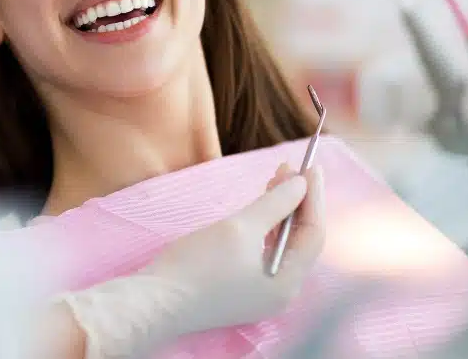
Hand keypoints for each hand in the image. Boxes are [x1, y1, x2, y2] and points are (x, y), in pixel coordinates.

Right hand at [57, 164, 325, 357]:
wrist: (154, 302)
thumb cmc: (197, 265)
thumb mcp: (240, 227)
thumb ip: (275, 203)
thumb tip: (301, 183)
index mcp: (287, 284)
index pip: (313, 234)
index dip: (312, 197)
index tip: (310, 166)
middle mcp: (280, 293)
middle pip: (300, 240)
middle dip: (296, 202)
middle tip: (290, 168)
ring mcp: (260, 294)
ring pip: (281, 245)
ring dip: (280, 212)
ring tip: (275, 181)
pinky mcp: (241, 289)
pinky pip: (263, 254)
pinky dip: (264, 228)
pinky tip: (259, 209)